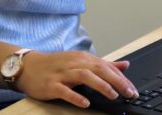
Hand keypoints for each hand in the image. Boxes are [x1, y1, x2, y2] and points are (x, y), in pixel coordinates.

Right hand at [16, 51, 138, 107]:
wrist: (28, 66)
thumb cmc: (56, 65)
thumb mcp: (81, 62)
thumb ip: (104, 64)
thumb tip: (125, 65)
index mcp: (83, 58)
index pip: (106, 66)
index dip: (121, 78)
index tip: (133, 89)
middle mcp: (74, 63)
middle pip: (99, 69)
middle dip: (116, 81)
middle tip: (129, 93)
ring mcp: (62, 74)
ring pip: (85, 76)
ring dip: (101, 86)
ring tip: (113, 95)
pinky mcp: (52, 85)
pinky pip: (65, 91)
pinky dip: (76, 96)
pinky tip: (85, 103)